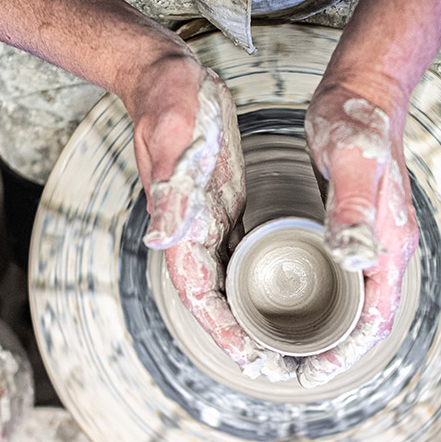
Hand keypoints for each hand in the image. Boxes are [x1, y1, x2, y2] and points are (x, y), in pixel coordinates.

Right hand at [126, 53, 298, 380]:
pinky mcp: (221, 205)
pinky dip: (252, 282)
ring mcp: (206, 220)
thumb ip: (170, 192)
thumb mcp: (176, 142)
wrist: (164, 74)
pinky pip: (235, 256)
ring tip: (280, 346)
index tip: (249, 357)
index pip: (199, 293)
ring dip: (247, 317)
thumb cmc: (170, 102)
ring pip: (226, 283)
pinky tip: (277, 295)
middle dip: (238, 337)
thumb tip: (160, 240)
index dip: (222, 330)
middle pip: (214, 299)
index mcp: (181, 224)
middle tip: (274, 368)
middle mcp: (191, 230)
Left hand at [299, 80, 419, 387]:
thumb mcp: (352, 164)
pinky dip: (326, 305)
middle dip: (336, 354)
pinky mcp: (356, 227)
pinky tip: (298, 307)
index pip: (376, 321)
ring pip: (357, 304)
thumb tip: (353, 259)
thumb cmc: (358, 123)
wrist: (365, 91)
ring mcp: (373, 240)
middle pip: (368, 321)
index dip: (347, 354)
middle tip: (293, 372)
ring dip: (330, 334)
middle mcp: (387, 249)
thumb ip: (353, 211)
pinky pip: (346, 281)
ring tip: (291, 351)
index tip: (313, 374)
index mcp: (390, 244)